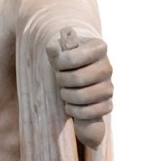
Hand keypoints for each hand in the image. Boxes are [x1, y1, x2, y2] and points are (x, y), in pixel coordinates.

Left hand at [48, 26, 112, 147]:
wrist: (80, 78)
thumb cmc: (70, 63)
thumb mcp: (61, 52)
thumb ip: (55, 50)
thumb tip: (52, 47)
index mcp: (98, 48)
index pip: (72, 58)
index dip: (59, 63)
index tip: (57, 64)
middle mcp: (107, 67)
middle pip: (78, 78)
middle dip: (62, 80)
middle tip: (59, 79)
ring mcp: (109, 87)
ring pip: (83, 96)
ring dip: (68, 96)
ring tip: (64, 92)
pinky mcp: (107, 104)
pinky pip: (90, 112)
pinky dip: (76, 111)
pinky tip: (70, 106)